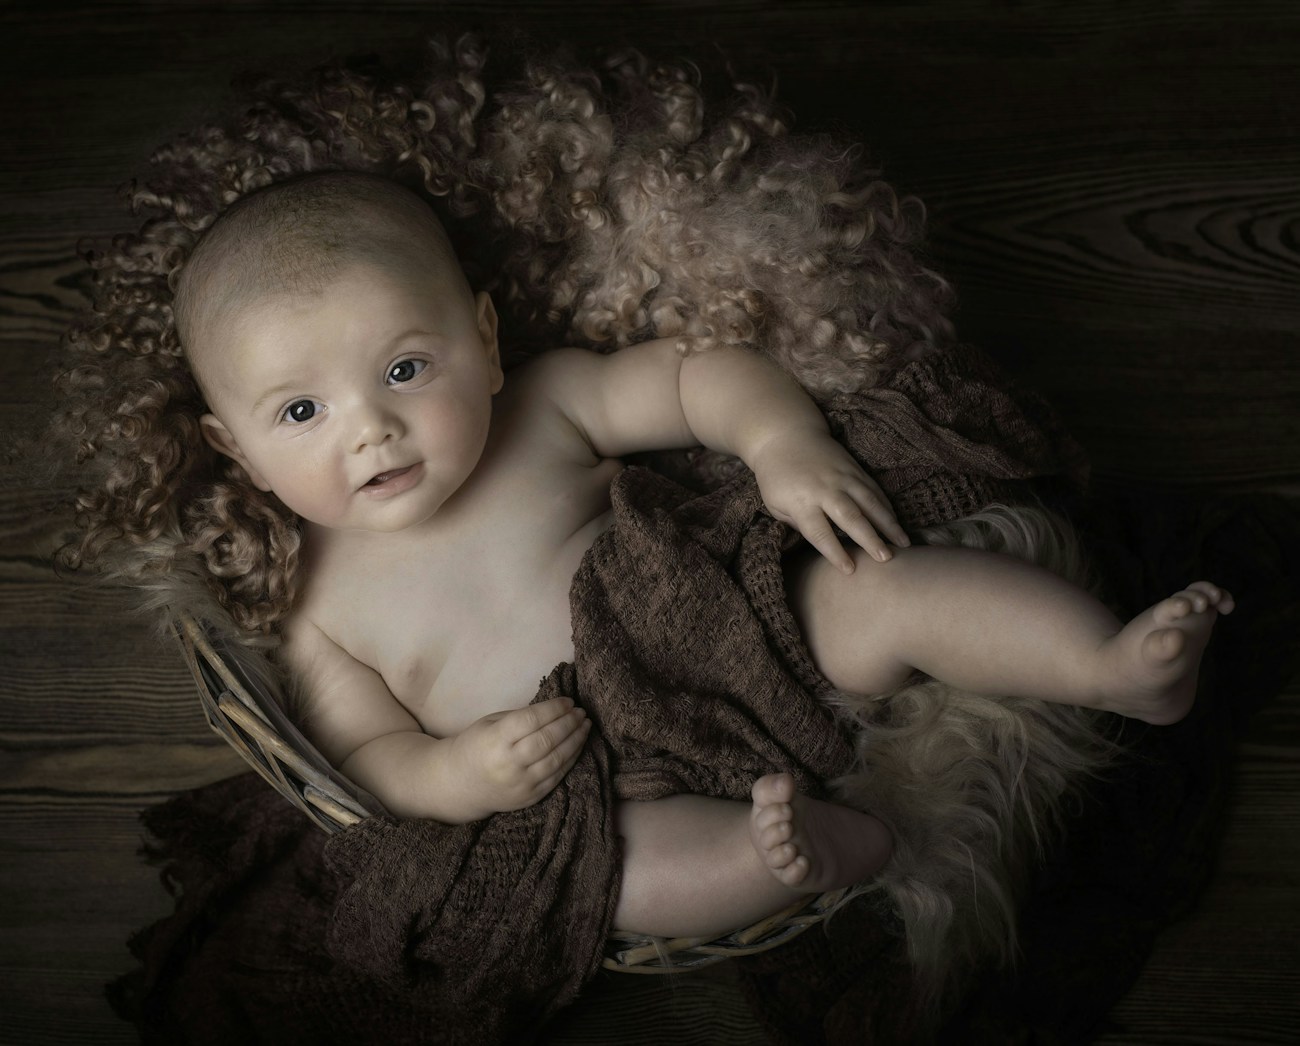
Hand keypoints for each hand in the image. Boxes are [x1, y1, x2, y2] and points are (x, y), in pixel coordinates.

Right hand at [450, 697, 591, 814]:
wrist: (460, 785)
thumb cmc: (476, 745)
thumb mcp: (490, 723)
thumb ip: (520, 717)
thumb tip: (554, 708)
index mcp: (496, 740)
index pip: (532, 720)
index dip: (554, 708)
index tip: (568, 700)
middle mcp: (509, 764)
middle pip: (548, 739)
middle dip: (569, 723)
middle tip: (581, 711)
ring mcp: (521, 783)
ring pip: (557, 759)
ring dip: (576, 740)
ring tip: (585, 725)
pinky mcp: (530, 797)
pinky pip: (557, 776)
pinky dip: (571, 758)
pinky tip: (578, 744)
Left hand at [750, 429, 909, 571]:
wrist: (786, 435)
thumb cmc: (777, 477)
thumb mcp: (776, 505)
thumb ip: (798, 524)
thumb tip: (823, 543)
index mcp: (801, 502)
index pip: (819, 532)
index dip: (835, 552)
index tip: (850, 570)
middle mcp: (825, 489)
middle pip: (850, 517)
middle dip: (870, 539)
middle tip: (886, 559)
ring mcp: (843, 477)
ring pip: (870, 502)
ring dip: (888, 523)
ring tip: (903, 543)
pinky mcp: (854, 468)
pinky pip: (874, 490)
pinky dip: (887, 507)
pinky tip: (897, 522)